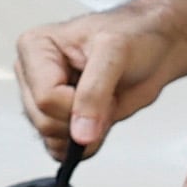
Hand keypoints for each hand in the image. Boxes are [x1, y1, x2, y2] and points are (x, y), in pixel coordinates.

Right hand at [16, 0, 186, 154]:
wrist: (153, 48)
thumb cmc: (134, 36)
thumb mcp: (116, 53)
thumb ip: (94, 93)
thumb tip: (80, 134)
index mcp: (35, 46)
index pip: (45, 97)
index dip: (80, 104)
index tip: (105, 89)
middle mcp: (33, 73)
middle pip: (44, 121)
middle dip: (84, 118)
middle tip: (107, 95)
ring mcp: (42, 97)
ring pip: (50, 138)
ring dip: (87, 131)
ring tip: (104, 102)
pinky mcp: (55, 118)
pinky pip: (58, 149)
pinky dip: (85, 144)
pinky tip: (99, 120)